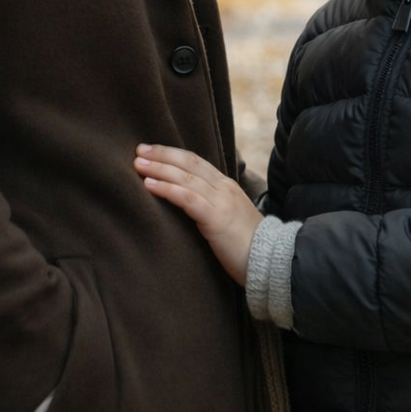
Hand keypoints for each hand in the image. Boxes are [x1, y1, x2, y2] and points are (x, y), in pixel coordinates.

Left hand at [134, 144, 261, 284]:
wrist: (272, 261)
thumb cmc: (248, 245)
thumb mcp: (228, 218)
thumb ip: (212, 206)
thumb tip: (188, 204)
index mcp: (225, 186)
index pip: (195, 161)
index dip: (172, 153)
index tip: (150, 150)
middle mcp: (223, 187)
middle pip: (188, 162)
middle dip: (162, 155)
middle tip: (138, 150)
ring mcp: (220, 201)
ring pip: (185, 177)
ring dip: (159, 168)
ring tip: (138, 164)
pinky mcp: (216, 218)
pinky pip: (187, 198)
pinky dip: (166, 188)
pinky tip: (149, 184)